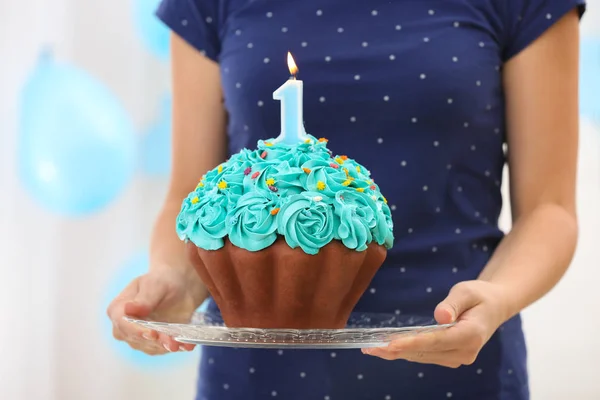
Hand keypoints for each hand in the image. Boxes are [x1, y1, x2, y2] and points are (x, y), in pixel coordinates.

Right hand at [107, 265, 203, 354]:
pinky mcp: (155, 345)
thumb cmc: (161, 282)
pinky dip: (178, 347)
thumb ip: (143, 299)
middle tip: (172, 342)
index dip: (137, 330)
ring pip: (152, 347)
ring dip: (167, 346)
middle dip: (156, 341)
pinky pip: (166, 348)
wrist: (178, 288)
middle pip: (137, 339)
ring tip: (182, 343)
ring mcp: (140, 339)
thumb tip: (128, 308)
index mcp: (118, 310)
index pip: (123, 324)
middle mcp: (125, 328)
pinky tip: (188, 345)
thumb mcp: (154, 285)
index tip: (152, 333)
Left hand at [362, 280, 510, 367]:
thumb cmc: (480, 295)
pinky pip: (425, 355)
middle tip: (369, 347)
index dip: (411, 343)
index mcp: (471, 335)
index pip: (436, 341)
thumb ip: (453, 303)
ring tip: (372, 348)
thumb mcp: (467, 291)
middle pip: (425, 352)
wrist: (494, 307)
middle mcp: (465, 352)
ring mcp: (458, 358)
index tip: (390, 344)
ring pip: (422, 356)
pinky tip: (387, 349)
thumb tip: (440, 316)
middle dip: (396, 350)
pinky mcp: (450, 357)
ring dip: (397, 353)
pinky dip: (406, 352)